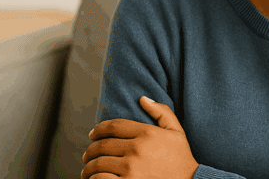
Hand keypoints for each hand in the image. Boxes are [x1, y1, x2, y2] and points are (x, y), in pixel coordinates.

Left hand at [82, 96, 198, 178]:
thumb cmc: (182, 159)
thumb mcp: (177, 132)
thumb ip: (161, 112)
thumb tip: (142, 98)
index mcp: (147, 133)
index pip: (113, 126)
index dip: (98, 129)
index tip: (92, 134)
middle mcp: (137, 149)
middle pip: (103, 146)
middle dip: (90, 150)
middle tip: (87, 155)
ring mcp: (131, 169)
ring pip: (99, 164)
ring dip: (89, 167)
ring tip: (87, 170)